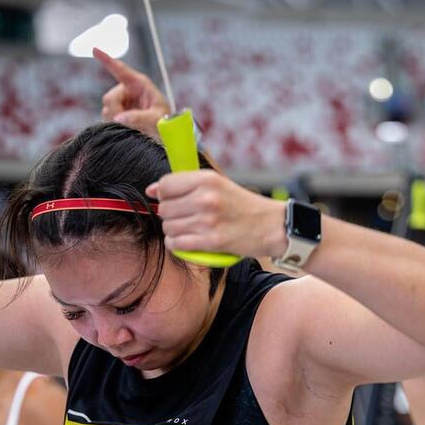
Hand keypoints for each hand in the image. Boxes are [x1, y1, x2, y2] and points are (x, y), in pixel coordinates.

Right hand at [95, 48, 168, 140]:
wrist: (164, 131)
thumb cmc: (164, 120)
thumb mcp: (156, 119)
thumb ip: (139, 117)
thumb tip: (118, 118)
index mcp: (139, 83)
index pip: (120, 69)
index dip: (107, 60)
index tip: (95, 49)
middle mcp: (127, 89)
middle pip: (109, 98)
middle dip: (115, 112)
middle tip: (127, 123)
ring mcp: (122, 100)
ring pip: (107, 109)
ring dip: (116, 120)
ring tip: (133, 126)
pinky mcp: (118, 111)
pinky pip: (108, 117)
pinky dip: (115, 124)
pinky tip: (128, 127)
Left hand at [147, 170, 286, 260]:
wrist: (271, 226)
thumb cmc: (244, 206)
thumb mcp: (219, 185)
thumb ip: (188, 185)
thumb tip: (153, 190)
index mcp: (207, 180)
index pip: (166, 184)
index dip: (163, 193)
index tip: (169, 200)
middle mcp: (206, 198)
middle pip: (164, 208)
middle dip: (169, 215)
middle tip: (183, 218)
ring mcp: (208, 221)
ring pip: (169, 227)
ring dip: (172, 231)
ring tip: (186, 230)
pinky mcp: (211, 242)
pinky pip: (177, 244)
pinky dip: (176, 245)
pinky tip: (184, 242)